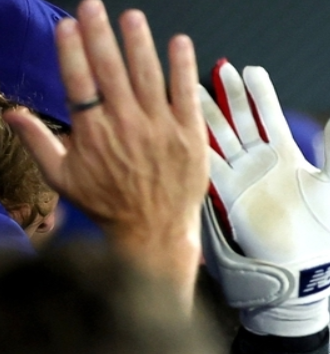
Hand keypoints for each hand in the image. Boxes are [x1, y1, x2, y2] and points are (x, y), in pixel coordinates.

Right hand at [3, 0, 206, 309]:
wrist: (153, 232)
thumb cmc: (107, 206)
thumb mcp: (63, 177)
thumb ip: (38, 141)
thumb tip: (12, 113)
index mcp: (92, 132)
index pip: (78, 82)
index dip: (72, 51)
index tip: (67, 25)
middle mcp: (125, 125)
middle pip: (110, 70)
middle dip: (100, 34)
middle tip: (93, 6)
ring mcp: (160, 128)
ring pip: (147, 76)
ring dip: (138, 43)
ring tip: (130, 17)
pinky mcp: (189, 135)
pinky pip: (185, 95)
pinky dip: (182, 67)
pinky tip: (179, 43)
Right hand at [199, 61, 329, 336]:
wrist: (304, 268)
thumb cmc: (326, 230)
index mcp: (286, 156)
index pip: (268, 116)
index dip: (259, 94)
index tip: (249, 70)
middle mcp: (260, 163)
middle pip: (239, 120)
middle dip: (228, 95)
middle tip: (217, 67)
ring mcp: (242, 178)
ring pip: (219, 137)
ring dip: (206, 114)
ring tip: (190, 86)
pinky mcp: (227, 196)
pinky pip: (208, 165)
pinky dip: (196, 146)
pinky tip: (184, 124)